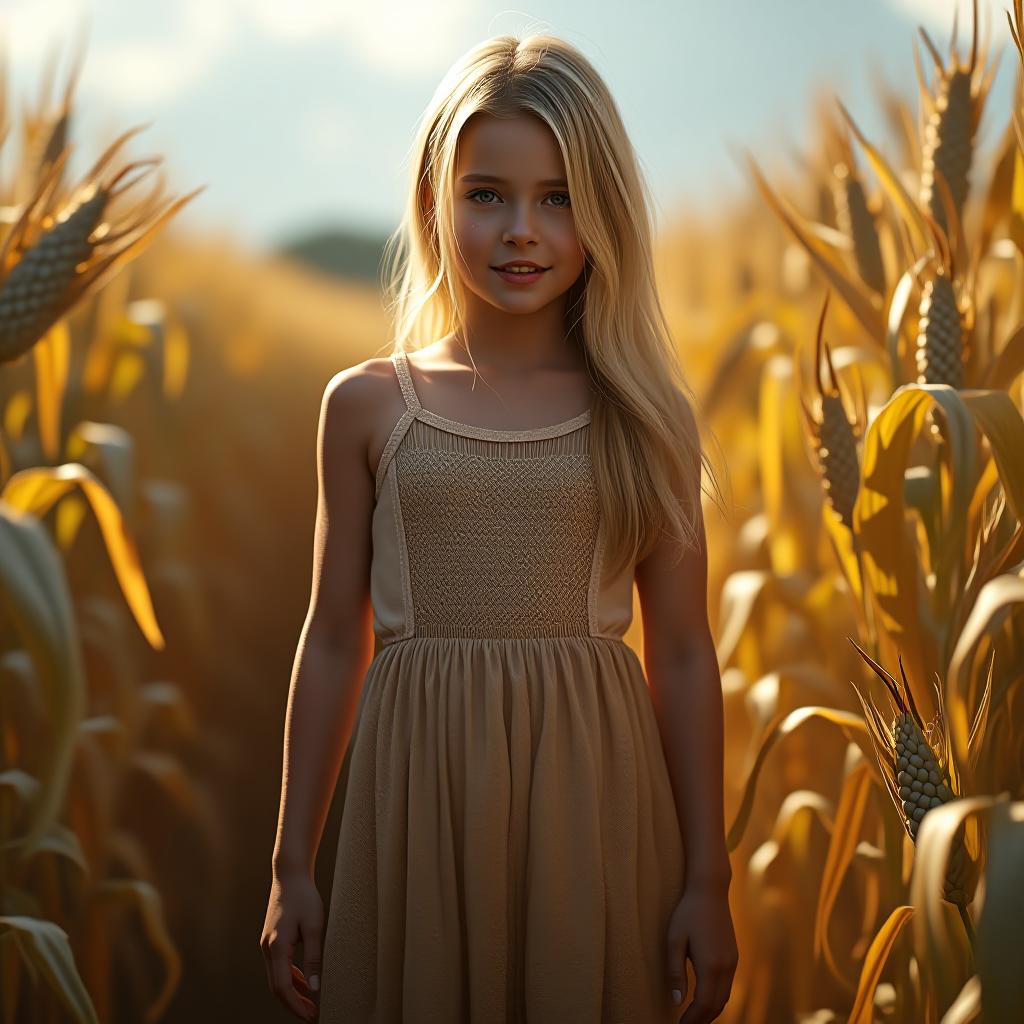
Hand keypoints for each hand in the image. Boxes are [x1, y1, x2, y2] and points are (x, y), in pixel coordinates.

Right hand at [260, 870, 323, 1021]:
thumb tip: (314, 988)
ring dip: (291, 993)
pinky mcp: (271, 940)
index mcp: (277, 947)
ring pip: (276, 978)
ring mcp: (267, 944)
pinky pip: (278, 967)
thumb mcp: (314, 926)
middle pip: (276, 987)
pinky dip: (289, 978)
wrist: (290, 875)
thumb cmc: (304, 897)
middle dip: (293, 1004)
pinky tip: (303, 982)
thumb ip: (314, 958)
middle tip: (311, 1015)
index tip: (311, 1016)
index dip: (296, 1005)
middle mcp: (267, 948)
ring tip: (309, 1004)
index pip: (283, 987)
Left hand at [665, 883, 737, 1022]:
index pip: (703, 1004)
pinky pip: (728, 986)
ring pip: (725, 998)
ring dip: (710, 1012)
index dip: (692, 1020)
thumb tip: (677, 1001)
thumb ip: (675, 972)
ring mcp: (733, 962)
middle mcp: (726, 967)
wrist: (710, 890)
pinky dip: (717, 999)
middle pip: (716, 1005)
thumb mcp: (674, 940)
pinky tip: (705, 1000)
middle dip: (701, 1020)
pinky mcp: (734, 956)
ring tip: (694, 1019)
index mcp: (711, 965)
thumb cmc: (688, 913)